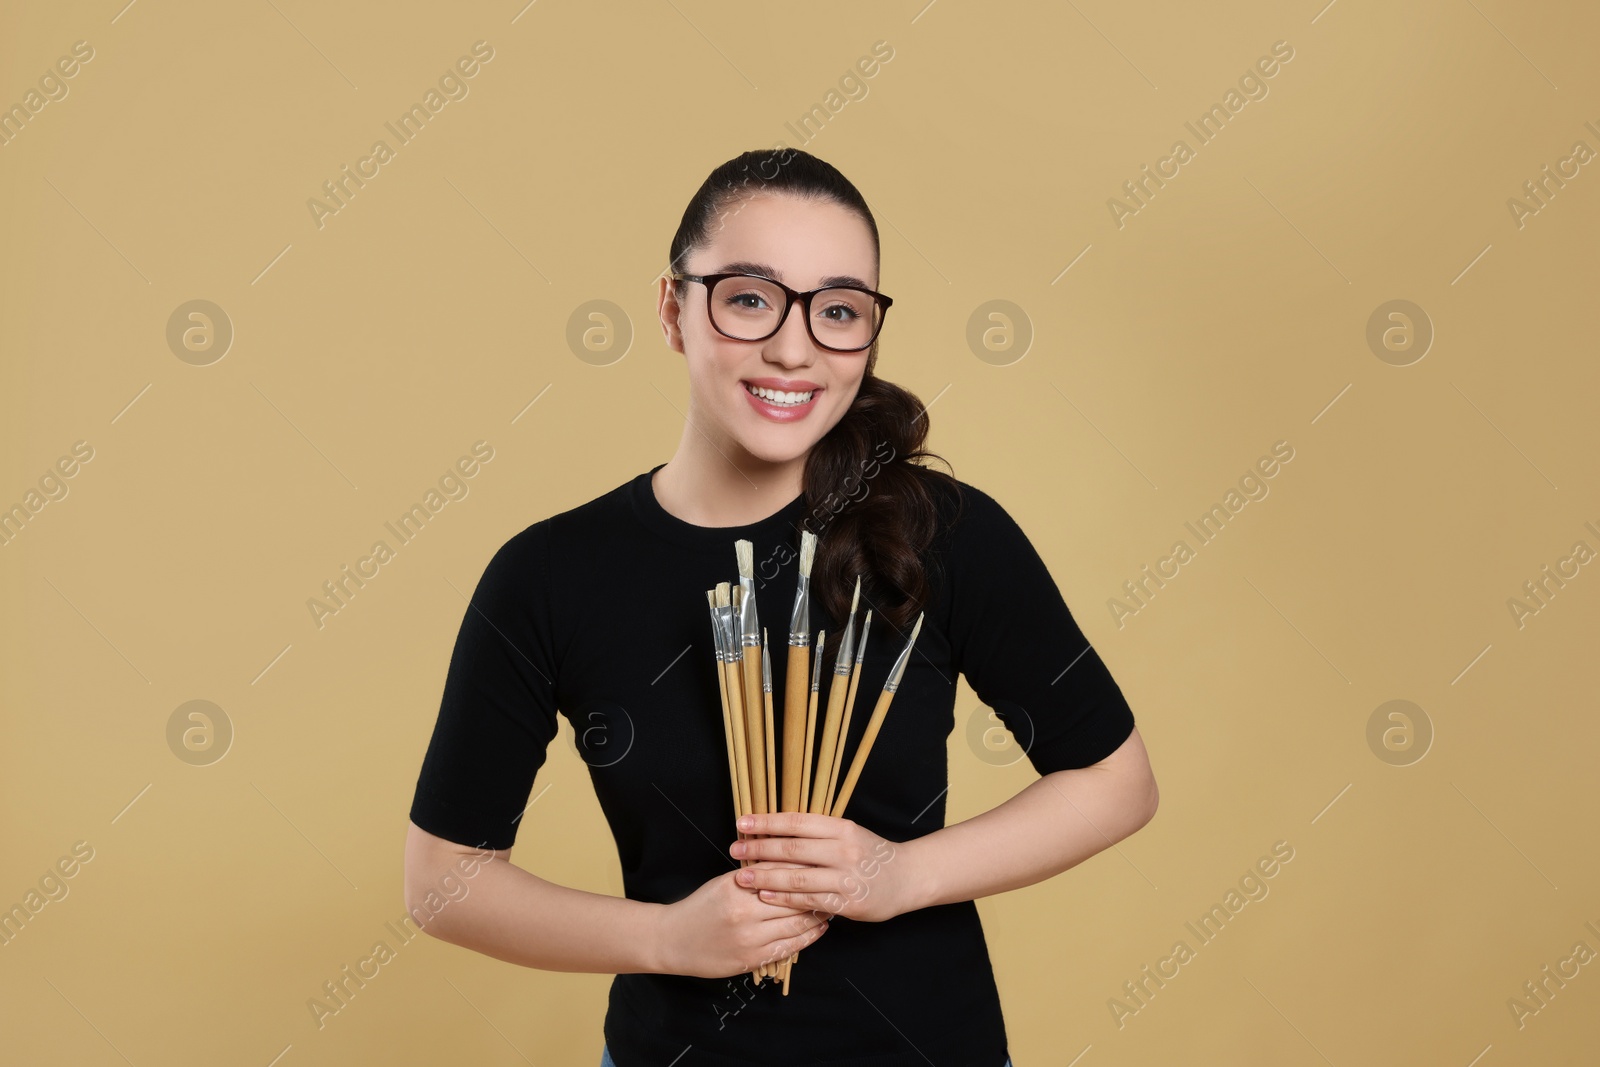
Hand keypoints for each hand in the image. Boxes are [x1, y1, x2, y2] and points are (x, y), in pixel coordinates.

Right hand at [653, 866, 829, 978]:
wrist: (673, 940)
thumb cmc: (700, 906)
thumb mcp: (723, 882)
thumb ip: (754, 874)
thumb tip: (788, 860)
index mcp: (737, 888)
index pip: (780, 875)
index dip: (806, 870)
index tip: (824, 863)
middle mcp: (744, 914)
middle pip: (792, 900)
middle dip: (817, 892)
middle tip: (837, 883)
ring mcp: (749, 940)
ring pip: (795, 925)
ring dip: (817, 915)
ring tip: (833, 904)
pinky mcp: (751, 960)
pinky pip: (788, 948)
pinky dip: (807, 937)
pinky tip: (819, 928)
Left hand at [730, 812, 915, 922]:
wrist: (906, 878)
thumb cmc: (871, 854)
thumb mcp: (848, 833)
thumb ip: (817, 832)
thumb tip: (777, 828)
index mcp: (841, 828)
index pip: (796, 822)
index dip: (767, 822)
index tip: (742, 823)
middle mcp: (843, 850)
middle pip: (792, 849)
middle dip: (759, 850)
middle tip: (735, 850)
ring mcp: (845, 877)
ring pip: (796, 877)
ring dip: (765, 877)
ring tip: (742, 877)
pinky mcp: (847, 902)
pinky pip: (808, 900)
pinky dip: (784, 898)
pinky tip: (766, 896)